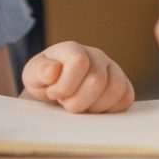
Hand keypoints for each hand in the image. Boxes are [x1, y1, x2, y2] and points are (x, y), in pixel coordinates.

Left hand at [20, 41, 134, 112]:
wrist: (56, 92)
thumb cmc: (45, 83)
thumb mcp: (32, 76)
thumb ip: (39, 71)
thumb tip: (53, 70)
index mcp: (73, 49)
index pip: (79, 62)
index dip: (65, 85)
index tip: (53, 94)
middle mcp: (96, 56)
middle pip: (97, 81)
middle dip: (78, 101)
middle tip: (66, 103)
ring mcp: (112, 69)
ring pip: (116, 89)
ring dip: (94, 107)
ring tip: (80, 106)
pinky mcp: (123, 85)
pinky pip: (126, 98)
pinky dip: (110, 109)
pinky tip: (93, 109)